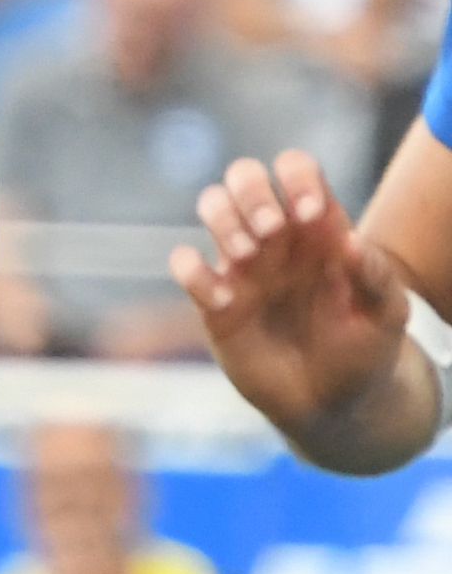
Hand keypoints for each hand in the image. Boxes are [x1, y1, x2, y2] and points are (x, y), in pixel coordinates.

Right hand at [181, 148, 419, 441]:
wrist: (329, 403)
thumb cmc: (364, 352)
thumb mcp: (388, 315)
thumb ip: (375, 275)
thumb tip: (349, 240)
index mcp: (319, 228)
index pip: (296, 169)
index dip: (297, 179)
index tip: (311, 215)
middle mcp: (276, 238)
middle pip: (244, 175)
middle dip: (252, 191)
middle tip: (273, 231)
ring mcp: (241, 266)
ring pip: (210, 205)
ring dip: (223, 221)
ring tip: (248, 258)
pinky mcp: (213, 301)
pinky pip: (184, 265)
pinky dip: (194, 272)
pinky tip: (227, 302)